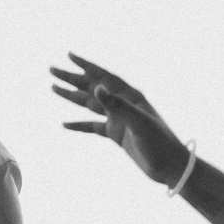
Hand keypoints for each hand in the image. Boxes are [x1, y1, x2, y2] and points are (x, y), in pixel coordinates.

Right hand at [52, 54, 194, 185]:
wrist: (171, 168)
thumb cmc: (160, 143)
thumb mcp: (139, 123)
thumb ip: (117, 105)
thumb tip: (96, 88)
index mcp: (130, 96)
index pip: (104, 76)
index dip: (87, 65)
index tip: (69, 55)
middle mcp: (122, 104)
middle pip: (92, 87)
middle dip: (72, 78)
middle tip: (52, 69)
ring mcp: (119, 119)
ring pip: (89, 104)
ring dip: (72, 96)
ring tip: (53, 88)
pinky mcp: (116, 135)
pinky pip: (92, 126)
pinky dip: (79, 124)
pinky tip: (64, 124)